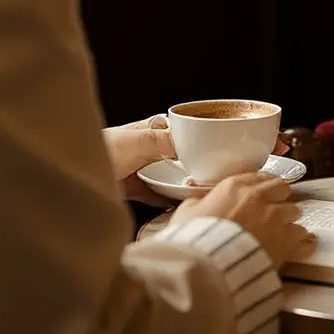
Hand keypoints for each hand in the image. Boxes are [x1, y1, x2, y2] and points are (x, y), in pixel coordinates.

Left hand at [103, 115, 290, 206]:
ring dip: (213, 182)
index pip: (211, 127)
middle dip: (235, 158)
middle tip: (265, 164)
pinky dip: (187, 202)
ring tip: (239, 188)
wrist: (68, 178)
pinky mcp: (146, 192)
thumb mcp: (140, 139)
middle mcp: (164, 147)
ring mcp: (156, 170)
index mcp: (166, 128)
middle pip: (208, 153)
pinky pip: (173, 197)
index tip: (265, 137)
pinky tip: (205, 206)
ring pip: (194, 176)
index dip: (238, 131)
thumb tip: (200, 144)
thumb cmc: (99, 149)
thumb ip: (169, 140)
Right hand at [170, 172, 312, 269]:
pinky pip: (302, 235)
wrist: (205, 267)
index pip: (260, 177)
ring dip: (289, 220)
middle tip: (274, 210)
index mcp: (235, 186)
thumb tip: (199, 203)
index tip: (263, 192)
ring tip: (282, 231)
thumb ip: (198, 203)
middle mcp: (259, 197)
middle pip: (282, 189)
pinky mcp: (285, 240)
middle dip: (280, 198)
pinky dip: (300, 240)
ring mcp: (274, 218)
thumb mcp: (185, 214)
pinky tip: (298, 244)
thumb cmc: (192, 241)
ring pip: (294, 212)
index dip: (263, 186)